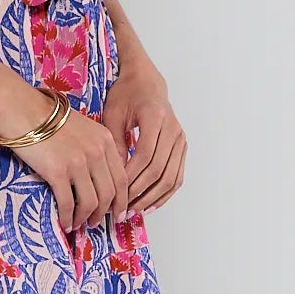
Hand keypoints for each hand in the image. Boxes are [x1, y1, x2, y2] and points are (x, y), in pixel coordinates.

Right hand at [8, 104, 130, 232]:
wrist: (22, 109)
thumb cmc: (47, 118)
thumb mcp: (82, 128)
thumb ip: (95, 148)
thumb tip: (97, 176)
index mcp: (105, 140)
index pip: (122, 177)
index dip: (122, 200)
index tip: (117, 211)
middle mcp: (96, 152)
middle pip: (110, 193)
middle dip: (106, 213)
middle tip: (98, 223)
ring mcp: (78, 163)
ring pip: (91, 202)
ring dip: (86, 218)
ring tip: (79, 224)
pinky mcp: (58, 172)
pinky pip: (68, 203)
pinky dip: (68, 217)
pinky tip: (64, 222)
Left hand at [101, 56, 186, 211]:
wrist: (147, 82)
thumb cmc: (126, 95)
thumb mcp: (113, 114)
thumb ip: (114, 144)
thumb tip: (112, 177)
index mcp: (155, 117)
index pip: (144, 155)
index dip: (130, 178)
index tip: (114, 193)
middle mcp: (173, 129)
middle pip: (158, 170)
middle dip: (139, 193)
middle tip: (121, 209)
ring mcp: (180, 139)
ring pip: (170, 177)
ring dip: (152, 198)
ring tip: (133, 211)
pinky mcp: (182, 147)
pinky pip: (177, 176)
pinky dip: (164, 194)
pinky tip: (150, 205)